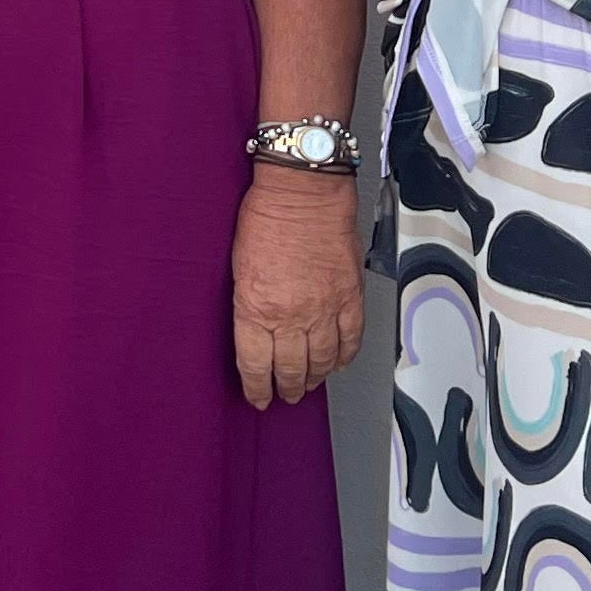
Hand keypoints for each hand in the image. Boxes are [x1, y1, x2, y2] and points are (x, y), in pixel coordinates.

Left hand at [230, 167, 363, 407]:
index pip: (254, 364)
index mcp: (255, 308)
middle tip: (285, 395)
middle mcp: (291, 316)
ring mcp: (325, 309)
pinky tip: (338, 364)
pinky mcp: (351, 297)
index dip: (257, 387)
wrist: (305, 192)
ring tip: (309, 385)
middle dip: (286, 388)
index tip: (258, 398)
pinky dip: (345, 357)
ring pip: (322, 361)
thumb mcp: (238, 267)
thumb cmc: (265, 219)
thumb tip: (256, 333)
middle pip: (290, 368)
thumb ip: (249, 305)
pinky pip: (351, 340)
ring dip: (315, 378)